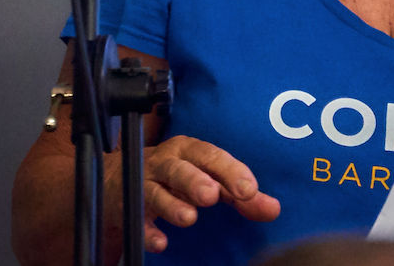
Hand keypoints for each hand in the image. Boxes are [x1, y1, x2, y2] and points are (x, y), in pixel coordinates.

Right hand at [106, 135, 280, 252]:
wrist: (119, 180)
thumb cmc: (177, 177)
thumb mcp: (208, 178)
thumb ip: (240, 194)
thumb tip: (273, 209)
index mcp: (189, 150)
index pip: (211, 156)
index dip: (230, 171)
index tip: (249, 190)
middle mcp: (165, 162)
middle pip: (180, 169)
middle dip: (196, 181)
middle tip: (212, 196)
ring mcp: (144, 184)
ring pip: (156, 192)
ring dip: (172, 205)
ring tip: (189, 218)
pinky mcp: (127, 207)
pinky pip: (136, 219)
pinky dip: (148, 231)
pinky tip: (161, 242)